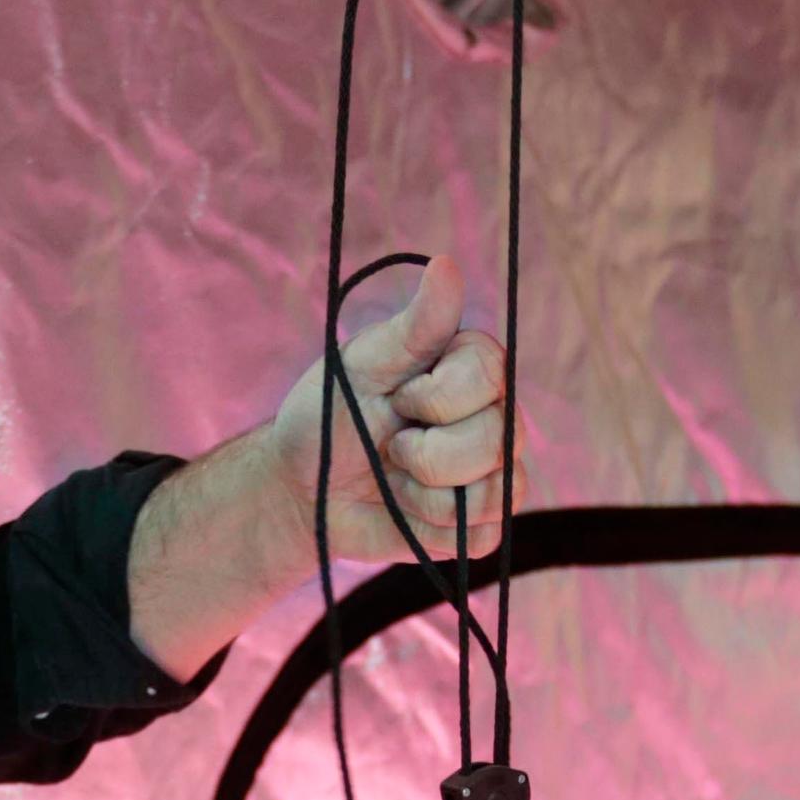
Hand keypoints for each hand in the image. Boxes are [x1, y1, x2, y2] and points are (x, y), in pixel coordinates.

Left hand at [266, 250, 511, 565]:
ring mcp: (493, 474)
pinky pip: (485, 535)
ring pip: (495, 492)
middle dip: (426, 452)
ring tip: (397, 476)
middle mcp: (495, 417)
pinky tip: (407, 509)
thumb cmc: (329, 417)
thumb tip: (447, 265)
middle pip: (497, 440)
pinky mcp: (481, 526)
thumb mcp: (363, 366)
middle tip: (391, 444)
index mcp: (472, 368)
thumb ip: (415, 326)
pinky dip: (433, 526)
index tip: (396, 398)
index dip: (436, 397)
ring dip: (426, 492)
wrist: (302, 488)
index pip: (491, 375)